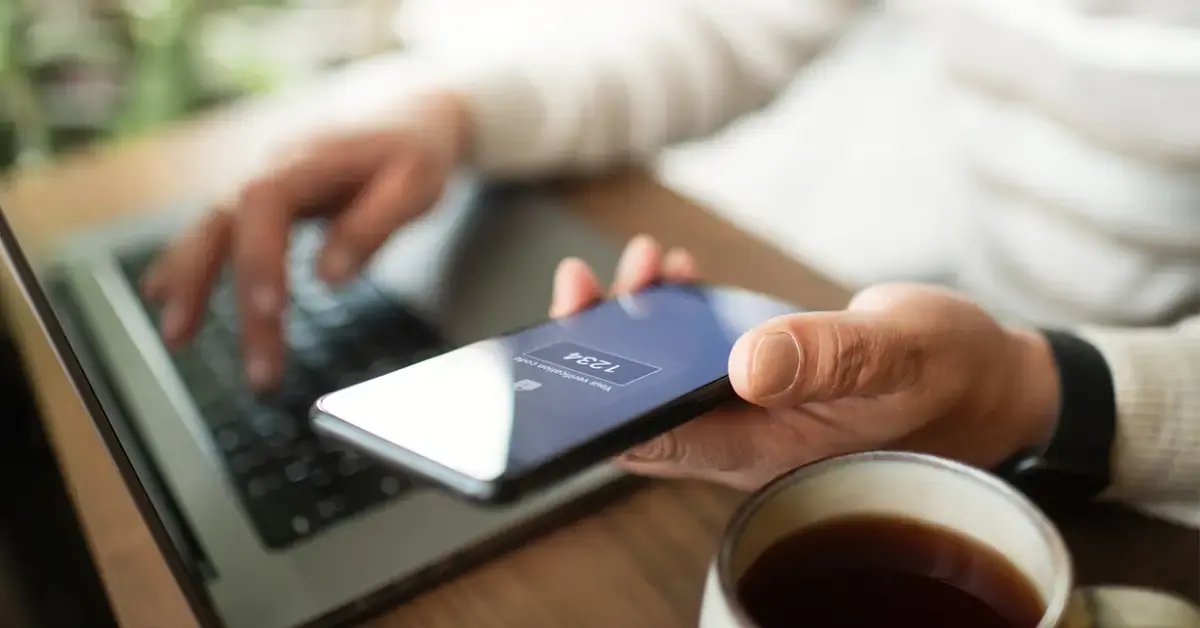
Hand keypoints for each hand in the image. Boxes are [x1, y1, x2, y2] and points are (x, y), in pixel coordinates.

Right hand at [141, 90, 471, 388]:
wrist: (410, 115)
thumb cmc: (415, 152)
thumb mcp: (416, 184)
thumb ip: (374, 226)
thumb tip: (330, 278)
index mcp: (311, 159)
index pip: (265, 203)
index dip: (259, 256)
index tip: (268, 309)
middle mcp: (273, 167)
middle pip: (225, 223)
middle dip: (208, 285)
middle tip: (202, 345)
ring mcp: (262, 183)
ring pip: (212, 230)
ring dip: (190, 283)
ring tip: (175, 337)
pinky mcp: (263, 203)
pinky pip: (218, 232)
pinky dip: (189, 263)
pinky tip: (162, 296)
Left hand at [550, 236, 1062, 490]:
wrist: (993, 380)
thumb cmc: (954, 374)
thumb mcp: (900, 356)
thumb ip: (830, 359)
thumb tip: (748, 363)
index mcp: (766, 450)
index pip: (656, 441)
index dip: (598, 402)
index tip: (571, 335)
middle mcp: (747, 438)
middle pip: (644, 409)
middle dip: (601, 349)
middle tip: (585, 285)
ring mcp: (752, 410)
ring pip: (665, 378)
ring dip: (638, 323)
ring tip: (643, 263)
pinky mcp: (763, 381)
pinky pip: (698, 356)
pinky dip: (677, 314)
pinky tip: (677, 275)